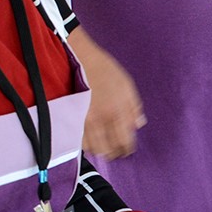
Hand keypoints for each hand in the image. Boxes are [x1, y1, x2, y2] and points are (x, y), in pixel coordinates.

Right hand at [69, 29, 145, 160]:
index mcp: (118, 111)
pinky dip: (86, 145)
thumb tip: (138, 125)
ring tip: (104, 150)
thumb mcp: (127, 85)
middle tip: (116, 154)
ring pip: (93, 148)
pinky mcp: (73, 118)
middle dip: (113, 153)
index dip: (127, 149)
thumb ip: (134, 107)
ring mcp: (85, 120)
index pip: (125, 141)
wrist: (81, 58)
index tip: (128, 151)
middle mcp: (102, 119)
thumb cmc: (106, 70)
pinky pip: (80, 140)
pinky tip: (91, 143)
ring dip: (100, 151)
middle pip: (108, 149)